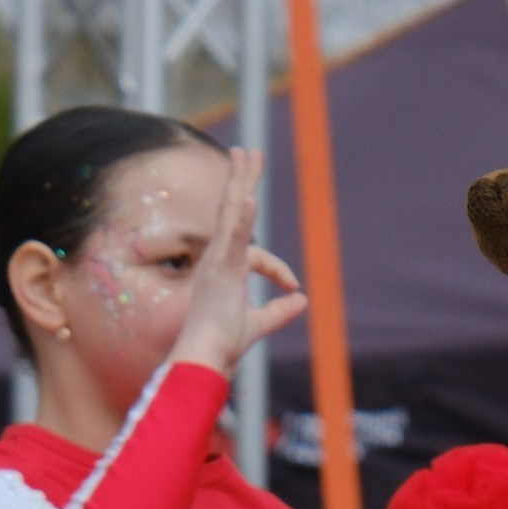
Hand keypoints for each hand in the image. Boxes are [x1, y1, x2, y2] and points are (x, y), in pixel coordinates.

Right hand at [169, 148, 309, 375]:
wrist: (204, 357)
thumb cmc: (223, 344)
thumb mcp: (259, 324)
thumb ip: (279, 311)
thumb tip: (303, 301)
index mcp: (223, 271)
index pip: (256, 255)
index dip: (279, 269)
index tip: (295, 289)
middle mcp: (216, 260)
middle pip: (230, 212)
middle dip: (240, 182)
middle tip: (246, 151)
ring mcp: (216, 262)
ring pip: (229, 214)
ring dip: (239, 183)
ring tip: (245, 154)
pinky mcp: (221, 271)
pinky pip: (232, 239)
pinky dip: (241, 220)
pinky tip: (250, 199)